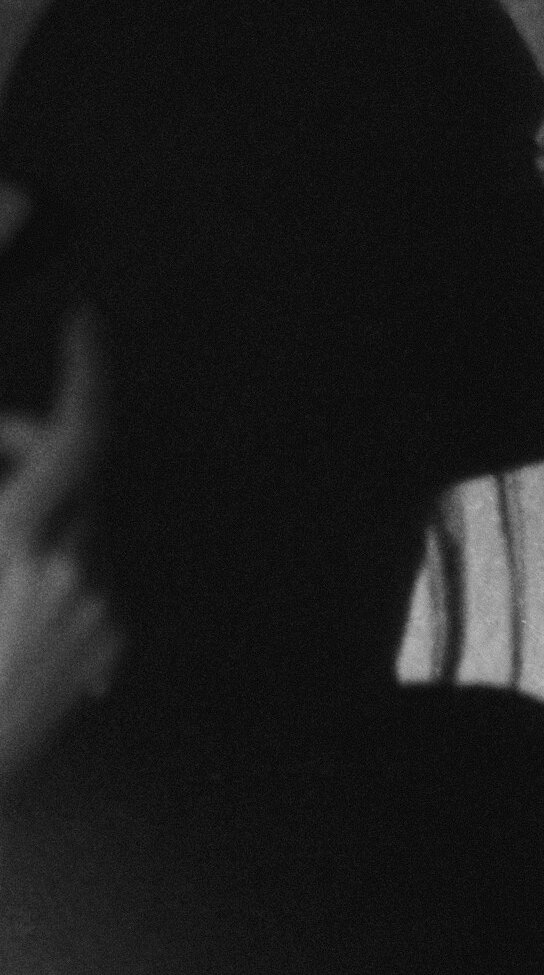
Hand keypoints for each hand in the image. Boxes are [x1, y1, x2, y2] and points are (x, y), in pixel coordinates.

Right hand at [0, 309, 122, 782]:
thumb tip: (9, 459)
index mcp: (18, 539)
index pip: (74, 436)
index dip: (86, 374)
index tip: (86, 328)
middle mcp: (70, 569)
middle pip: (71, 474)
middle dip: (30, 449)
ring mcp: (93, 611)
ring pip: (79, 525)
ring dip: (40, 513)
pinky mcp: (103, 646)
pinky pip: (84, 577)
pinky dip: (50, 564)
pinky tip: (9, 602)